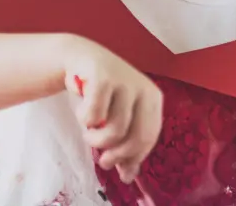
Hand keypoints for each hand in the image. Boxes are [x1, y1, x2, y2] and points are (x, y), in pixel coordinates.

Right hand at [61, 36, 163, 184]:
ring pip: (114, 130)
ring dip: (96, 139)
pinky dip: (84, 119)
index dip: (134, 157)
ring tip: (89, 133)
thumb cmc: (104, 93)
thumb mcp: (119, 117)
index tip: (119, 169)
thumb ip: (125, 144)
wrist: (82, 58)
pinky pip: (93, 115)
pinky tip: (83, 113)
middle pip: (137, 138)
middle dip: (117, 155)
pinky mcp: (104, 77)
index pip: (149, 138)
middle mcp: (143, 89)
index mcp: (153, 99)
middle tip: (103, 161)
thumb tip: (128, 176)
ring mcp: (124, 81)